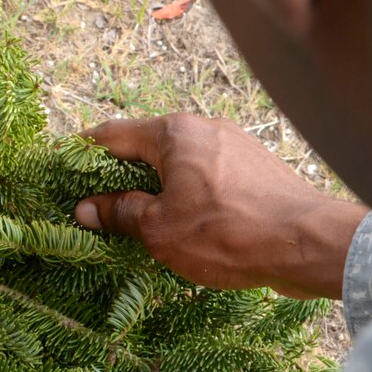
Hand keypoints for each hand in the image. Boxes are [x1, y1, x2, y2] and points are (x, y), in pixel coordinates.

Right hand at [75, 115, 366, 299]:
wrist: (307, 244)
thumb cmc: (227, 234)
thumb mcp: (159, 230)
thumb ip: (120, 214)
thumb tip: (87, 208)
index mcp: (174, 133)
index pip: (112, 135)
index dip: (83, 154)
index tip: (64, 170)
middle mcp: (204, 128)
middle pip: (147, 146)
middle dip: (120, 175)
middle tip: (97, 204)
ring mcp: (234, 145)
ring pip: (179, 163)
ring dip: (155, 187)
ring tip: (139, 220)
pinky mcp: (256, 168)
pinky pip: (207, 175)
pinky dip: (186, 193)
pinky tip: (184, 223)